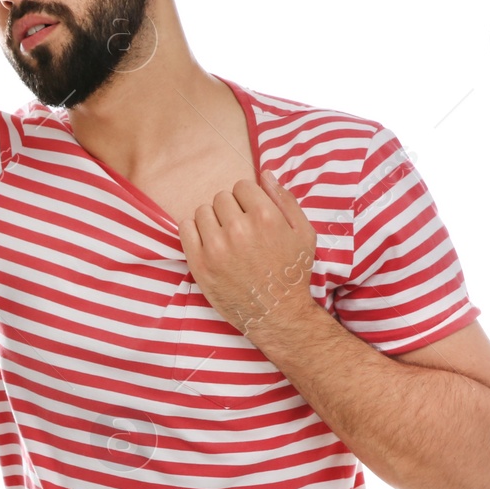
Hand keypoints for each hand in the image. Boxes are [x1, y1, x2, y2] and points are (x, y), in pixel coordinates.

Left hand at [178, 170, 318, 334]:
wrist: (277, 315)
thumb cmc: (292, 273)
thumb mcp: (304, 233)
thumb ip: (286, 200)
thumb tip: (265, 173)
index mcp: (265, 217)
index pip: (242, 186)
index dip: (248, 200)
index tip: (252, 216)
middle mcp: (239, 229)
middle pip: (221, 197)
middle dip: (231, 210)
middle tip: (241, 231)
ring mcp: (216, 247)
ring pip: (202, 211)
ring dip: (212, 220)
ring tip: (226, 239)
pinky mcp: (199, 264)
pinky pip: (185, 228)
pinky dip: (194, 231)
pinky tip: (209, 243)